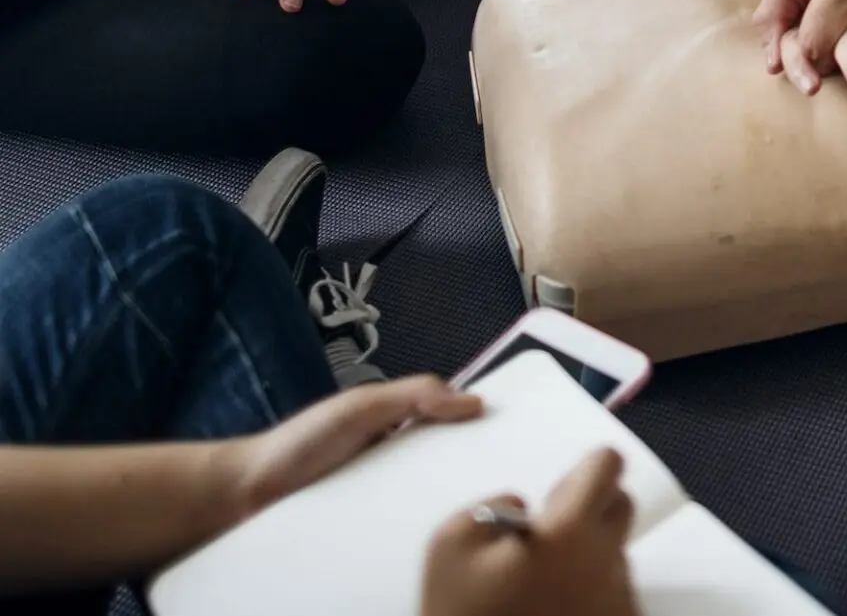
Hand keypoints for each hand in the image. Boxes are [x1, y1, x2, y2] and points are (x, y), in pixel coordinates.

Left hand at [214, 377, 479, 523]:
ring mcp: (383, 495)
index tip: (512, 438)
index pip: (451, 424)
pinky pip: (404, 527)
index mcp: (398, 424)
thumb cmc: (299, 444)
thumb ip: (412, 396)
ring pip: (428, 499)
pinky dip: (418, 530)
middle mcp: (396, 459)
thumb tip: (472, 400)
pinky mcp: (370, 527)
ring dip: (444, 505)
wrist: (247, 495)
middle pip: (446, 465)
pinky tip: (434, 539)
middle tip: (498, 485)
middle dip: (469, 473)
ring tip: (471, 517)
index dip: (479, 429)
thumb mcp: (360, 407)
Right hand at [420, 449, 639, 615]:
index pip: (608, 467)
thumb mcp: (449, 545)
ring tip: (540, 585)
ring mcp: (618, 599)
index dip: (585, 469)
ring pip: (614, 552)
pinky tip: (553, 610)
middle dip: (589, 508)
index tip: (559, 492)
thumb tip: (525, 508)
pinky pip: (613, 593)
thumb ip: (492, 506)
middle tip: (547, 536)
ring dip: (586, 555)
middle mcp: (607, 561)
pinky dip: (588, 593)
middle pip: (620, 505)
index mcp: (570, 532)